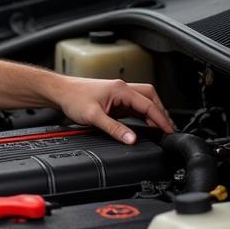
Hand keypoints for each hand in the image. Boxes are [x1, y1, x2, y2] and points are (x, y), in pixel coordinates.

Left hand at [51, 76, 175, 142]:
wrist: (60, 92)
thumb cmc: (73, 98)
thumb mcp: (94, 116)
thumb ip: (114, 128)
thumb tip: (131, 139)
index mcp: (121, 90)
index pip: (149, 104)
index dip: (161, 119)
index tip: (169, 131)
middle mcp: (122, 89)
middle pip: (151, 98)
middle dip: (161, 113)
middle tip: (168, 129)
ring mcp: (119, 94)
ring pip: (144, 101)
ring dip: (153, 113)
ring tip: (160, 128)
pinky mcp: (114, 100)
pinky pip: (134, 106)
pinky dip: (143, 115)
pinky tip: (145, 124)